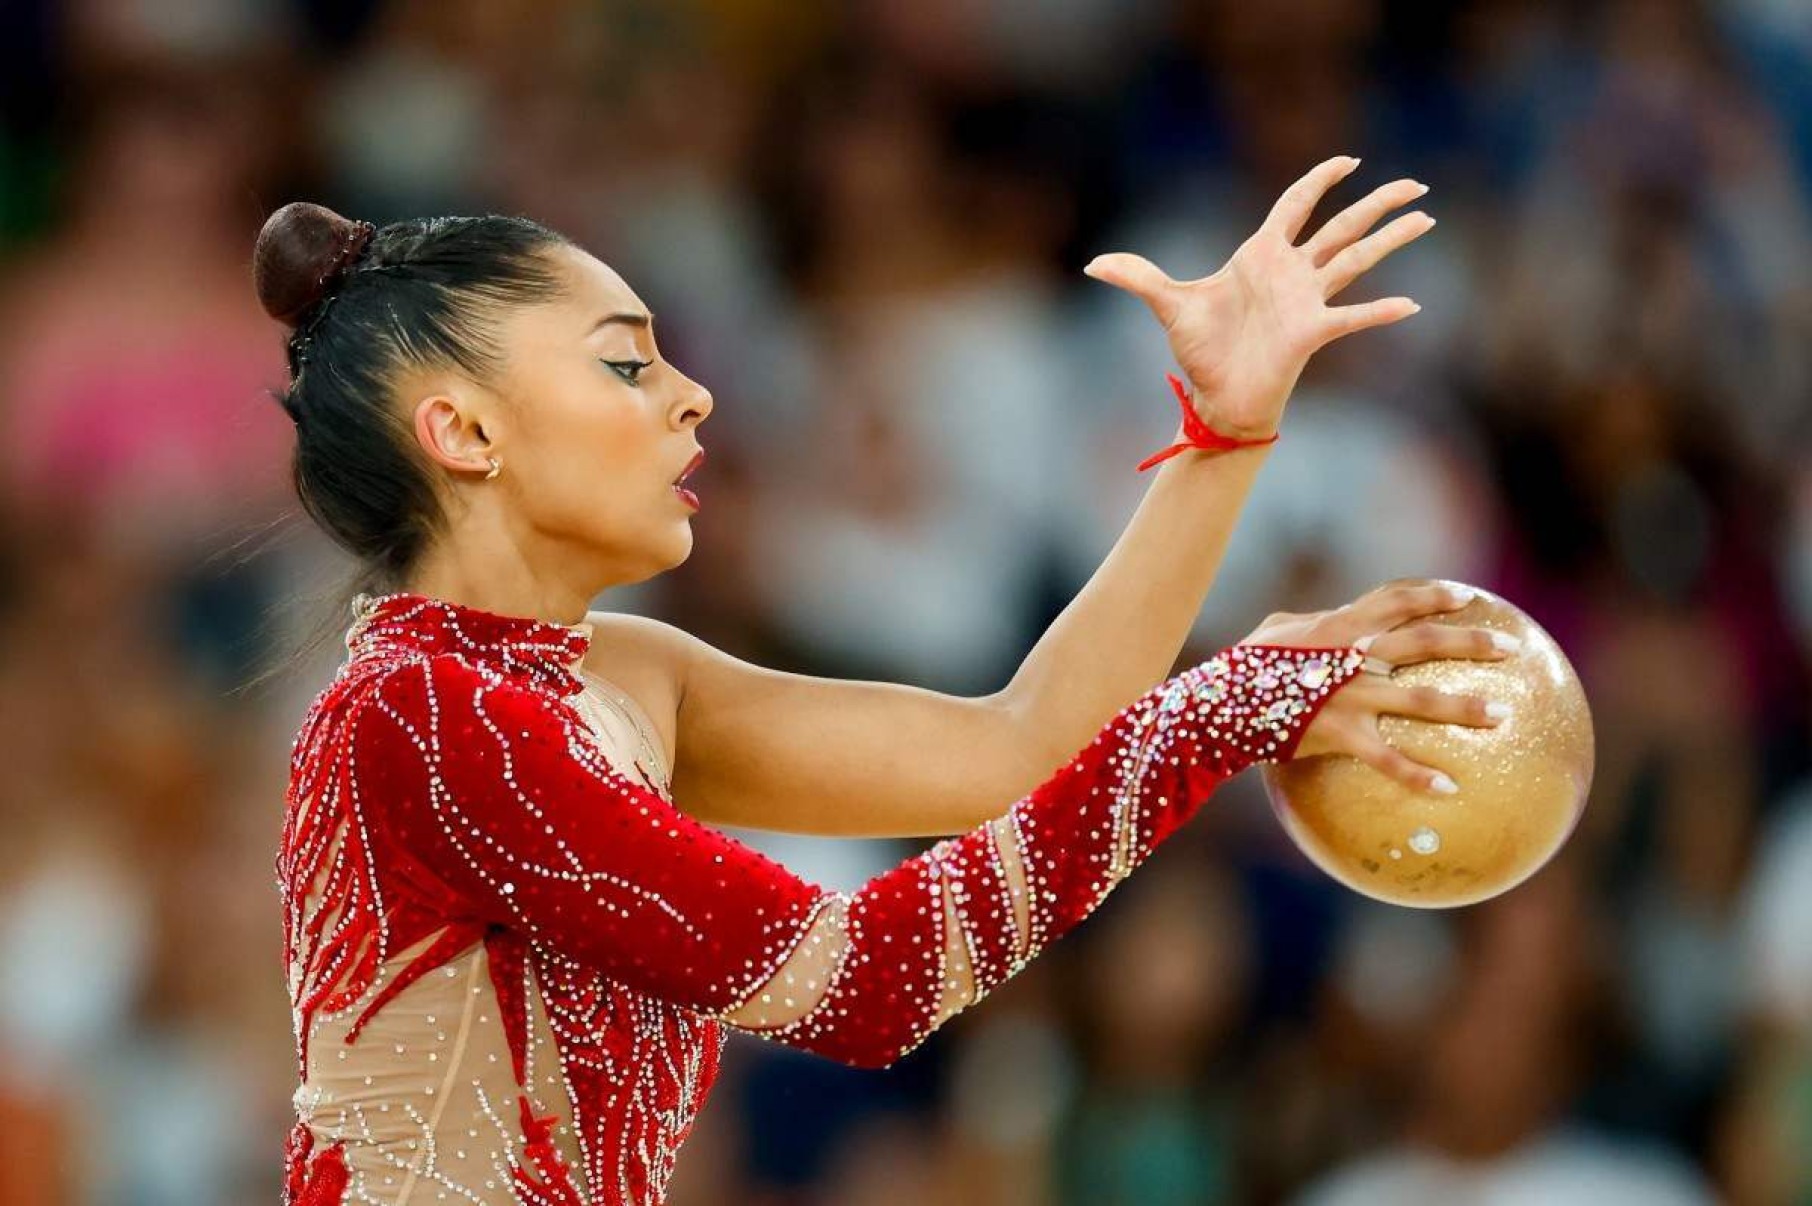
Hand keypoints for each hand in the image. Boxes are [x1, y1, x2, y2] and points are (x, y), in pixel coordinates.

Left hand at [1083, 155, 1431, 438]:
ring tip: (1427, 217)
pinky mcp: (1313, 331)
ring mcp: (1308, 300)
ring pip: (1357, 258)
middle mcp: (1292, 273)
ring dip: (1392, 238)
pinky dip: (1380, 311)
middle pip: (1343, 227)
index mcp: (1261, 255)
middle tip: (1415, 184)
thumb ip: (1137, 277)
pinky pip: (1352, 316)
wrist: (1216, 396)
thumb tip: (1094, 264)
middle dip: (1377, 204)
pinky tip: (1411, 305)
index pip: (1296, 205)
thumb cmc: (1200, 351)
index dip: (1320, 181)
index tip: (1349, 162)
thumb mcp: (1166, 304)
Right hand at [1240, 581, 1517, 792]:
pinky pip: (1386, 758)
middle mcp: (1351, 656)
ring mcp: (1348, 695)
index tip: (1466, 596)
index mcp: (1337, 627)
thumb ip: (1306, 623)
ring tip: (1503, 714)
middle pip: (1423, 642)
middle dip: (1471, 642)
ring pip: (1419, 700)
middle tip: (1512, 647)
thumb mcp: (1272, 634)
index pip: (1394, 600)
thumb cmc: (1241, 670)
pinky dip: (1417, 775)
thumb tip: (1325, 617)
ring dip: (1464, 707)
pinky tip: (1449, 788)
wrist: (1215, 706)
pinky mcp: (1339, 733)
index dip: (1432, 595)